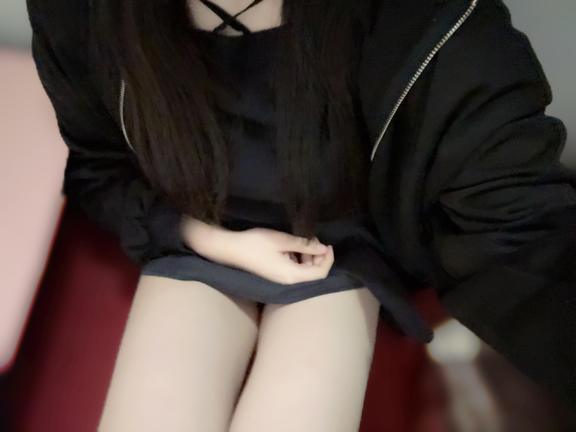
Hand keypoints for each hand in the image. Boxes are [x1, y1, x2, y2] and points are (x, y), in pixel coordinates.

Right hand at [181, 216, 333, 284]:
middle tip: (315, 239)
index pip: (319, 273)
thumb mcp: (282, 240)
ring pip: (304, 271)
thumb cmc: (256, 244)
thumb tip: (323, 248)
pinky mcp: (276, 273)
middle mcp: (289, 280)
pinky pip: (294, 268)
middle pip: (313, 273)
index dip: (328, 260)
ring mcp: (281, 278)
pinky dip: (298, 258)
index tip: (328, 244)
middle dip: (318, 257)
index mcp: (292, 275)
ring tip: (305, 240)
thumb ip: (304, 245)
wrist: (231, 249)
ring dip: (308, 256)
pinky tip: (293, 246)